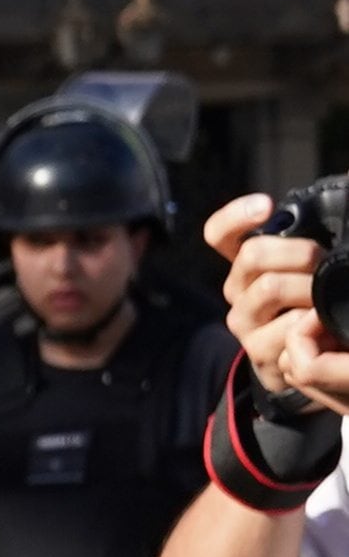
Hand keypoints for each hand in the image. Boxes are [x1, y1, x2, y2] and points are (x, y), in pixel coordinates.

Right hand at [207, 194, 348, 419]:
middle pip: (251, 255)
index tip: (266, 205)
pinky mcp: (261, 355)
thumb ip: (311, 243)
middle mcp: (238, 292)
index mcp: (247, 267)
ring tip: (327, 297)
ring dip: (307, 287)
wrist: (316, 364)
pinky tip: (323, 325)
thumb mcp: (311, 269)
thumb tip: (346, 192)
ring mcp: (246, 324)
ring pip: (268, 288)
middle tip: (323, 261)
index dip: (236, 216)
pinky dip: (311, 324)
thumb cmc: (318, 305)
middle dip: (296, 252)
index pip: (220, 235)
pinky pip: (285, 329)